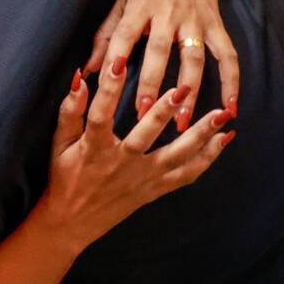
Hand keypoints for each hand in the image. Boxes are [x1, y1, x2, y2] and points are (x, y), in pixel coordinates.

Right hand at [39, 60, 235, 254]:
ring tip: (222, 114)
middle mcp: (121, 163)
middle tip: (185, 87)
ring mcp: (143, 177)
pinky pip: (187, 175)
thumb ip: (70, 111)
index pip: (100, 112)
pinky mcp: (155, 189)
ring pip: (177, 155)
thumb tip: (80, 79)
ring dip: (202, 135)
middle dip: (166, 110)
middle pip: (147, 134)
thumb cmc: (64, 177)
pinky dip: (208, 158)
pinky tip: (224, 140)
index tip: (119, 61)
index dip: (108, 87)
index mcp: (95, 148)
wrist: (72, 222)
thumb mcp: (60, 143)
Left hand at [87, 0, 238, 130]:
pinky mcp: (215, 23)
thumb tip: (89, 69)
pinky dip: (231, 81)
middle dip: (152, 84)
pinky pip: (227, 55)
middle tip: (144, 116)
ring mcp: (195, 20)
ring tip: (181, 121)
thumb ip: (106, 35)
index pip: (124, 35)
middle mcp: (168, 14)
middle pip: (160, 52)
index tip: (109, 85)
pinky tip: (230, 107)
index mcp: (140, 7)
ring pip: (194, 58)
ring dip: (189, 91)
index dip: (115, 58)